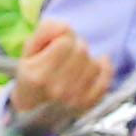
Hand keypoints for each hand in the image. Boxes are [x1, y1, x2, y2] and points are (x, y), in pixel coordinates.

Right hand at [6, 20, 107, 135]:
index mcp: (38, 74)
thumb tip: (64, 27)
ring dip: (87, 59)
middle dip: (75, 46)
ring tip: (74, 63)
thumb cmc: (32, 72)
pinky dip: (105, 69)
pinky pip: (104, 80)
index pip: (64, 42)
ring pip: (93, 64)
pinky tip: (100, 62)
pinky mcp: (86, 105)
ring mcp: (73, 99)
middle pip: (81, 51)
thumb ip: (45, 30)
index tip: (56, 44)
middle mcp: (56, 89)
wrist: (33, 108)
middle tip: (66, 53)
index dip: (63, 37)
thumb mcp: (30, 48)